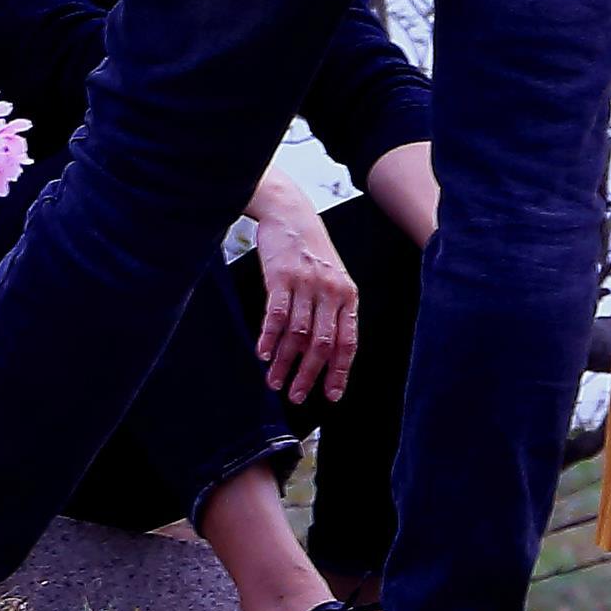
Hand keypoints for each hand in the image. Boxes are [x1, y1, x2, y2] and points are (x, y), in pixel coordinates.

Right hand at [250, 190, 363, 404]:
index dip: (339, 371)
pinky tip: (262, 354)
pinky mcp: (282, 276)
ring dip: (284, 362)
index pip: (348, 341)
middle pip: (322, 343)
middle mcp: (330, 291)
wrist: (291, 214)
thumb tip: (324, 354)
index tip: (330, 395)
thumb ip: (332, 312)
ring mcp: (306, 283)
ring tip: (274, 382)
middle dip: (309, 375)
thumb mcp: (332, 279)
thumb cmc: (311, 251)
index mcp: (347, 295)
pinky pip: (276, 315)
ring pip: (297, 334)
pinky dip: (269, 338)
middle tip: (297, 396)